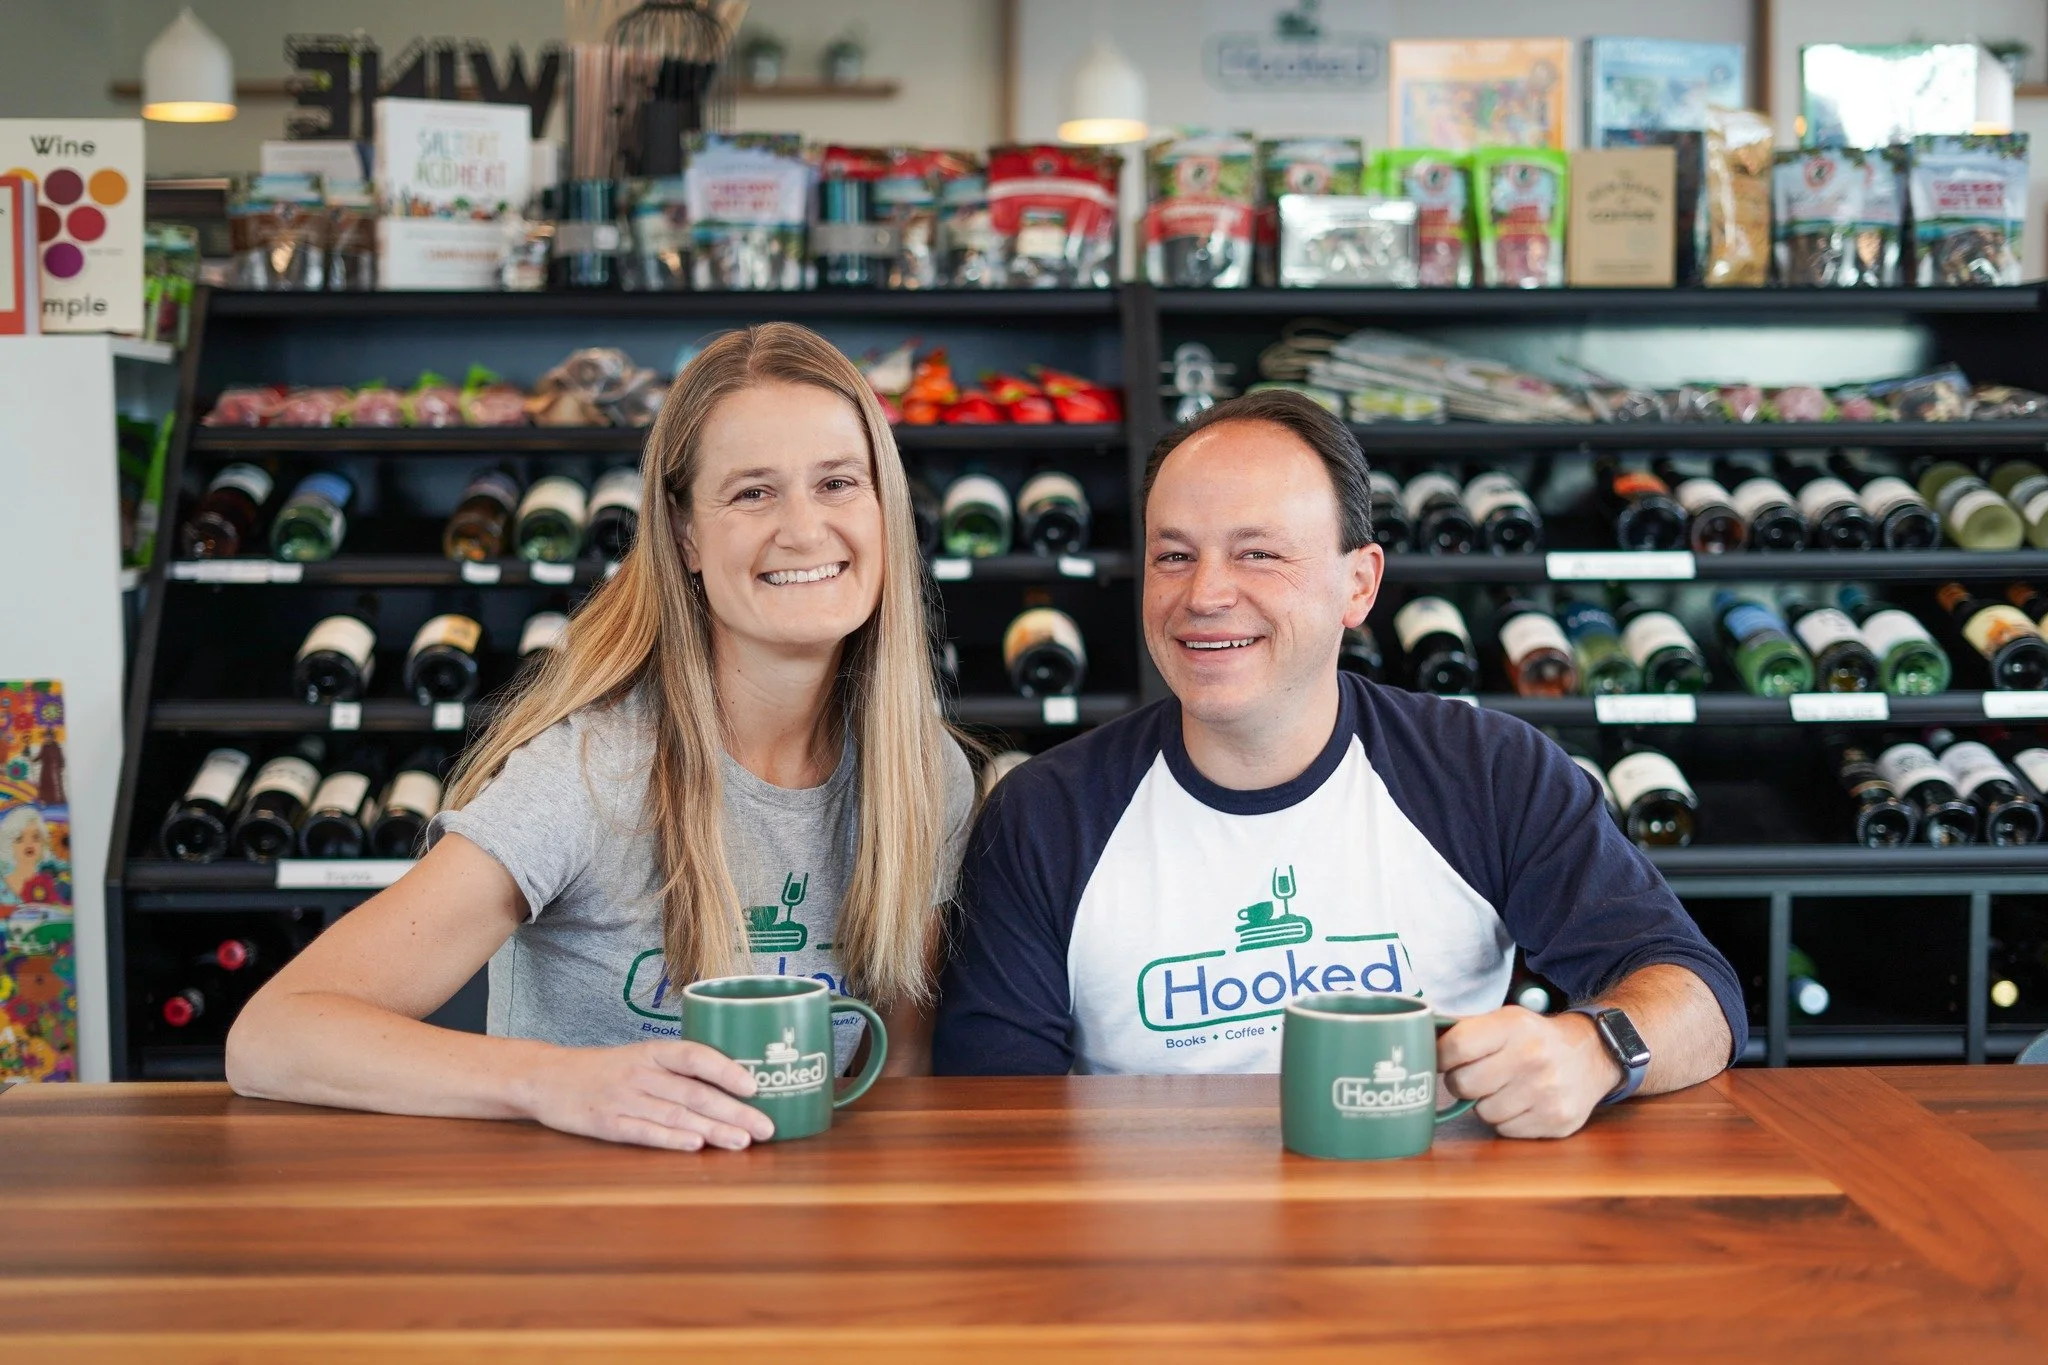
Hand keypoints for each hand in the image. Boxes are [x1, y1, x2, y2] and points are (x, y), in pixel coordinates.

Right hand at [519, 1041, 775, 1150]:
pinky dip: (670, 1139)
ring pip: (675, 1114)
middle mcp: (641, 1073)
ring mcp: (623, 1098)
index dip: (726, 1070)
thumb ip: (678, 1071)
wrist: (547, 1078)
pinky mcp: (606, 1124)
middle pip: (694, 1092)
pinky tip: (695, 1146)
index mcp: (652, 1052)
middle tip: (767, 1128)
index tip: (755, 1086)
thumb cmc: (604, 1070)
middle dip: (734, 1111)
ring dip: (712, 1130)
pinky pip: (643, 1131)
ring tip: (742, 1142)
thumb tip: (732, 1086)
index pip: (696, 1056)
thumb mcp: (640, 1058)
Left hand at [1437, 1006, 1622, 1138]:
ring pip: (1483, 1112)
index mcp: (1513, 1026)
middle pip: (1463, 1084)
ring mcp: (1547, 1091)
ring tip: (1504, 1088)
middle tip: (1475, 1076)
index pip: (1455, 1047)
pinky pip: (1506, 1130)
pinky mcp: (1557, 1120)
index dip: (1440, 1057)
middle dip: (1461, 1082)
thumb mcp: (1504, 1019)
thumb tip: (1416, 1037)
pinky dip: (1507, 1120)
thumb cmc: (1533, 1038)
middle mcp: (1532, 1057)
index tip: (1443, 1060)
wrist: (1591, 1055)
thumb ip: (1463, 1029)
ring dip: (1486, 1103)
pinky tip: (1522, 1103)